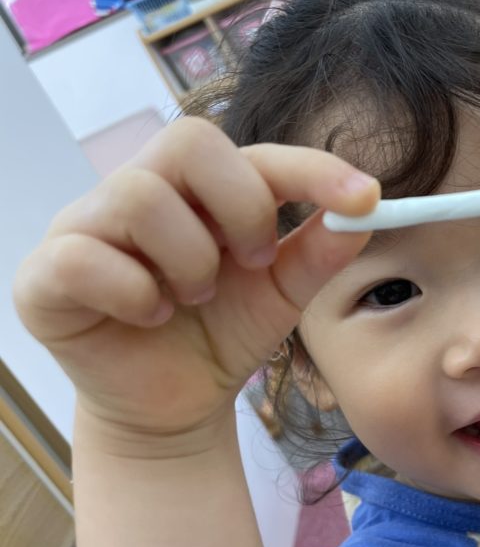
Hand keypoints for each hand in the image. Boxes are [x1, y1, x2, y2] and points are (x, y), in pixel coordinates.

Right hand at [14, 118, 377, 448]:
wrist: (174, 404)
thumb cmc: (223, 333)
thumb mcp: (284, 294)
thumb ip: (320, 252)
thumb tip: (365, 212)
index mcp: (201, 189)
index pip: (253, 152)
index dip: (311, 168)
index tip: (366, 196)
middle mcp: (140, 191)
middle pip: (188, 142)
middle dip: (241, 206)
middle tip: (256, 261)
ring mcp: (86, 227)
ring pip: (138, 196)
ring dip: (189, 260)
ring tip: (196, 300)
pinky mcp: (45, 274)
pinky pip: (83, 257)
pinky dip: (133, 293)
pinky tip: (151, 316)